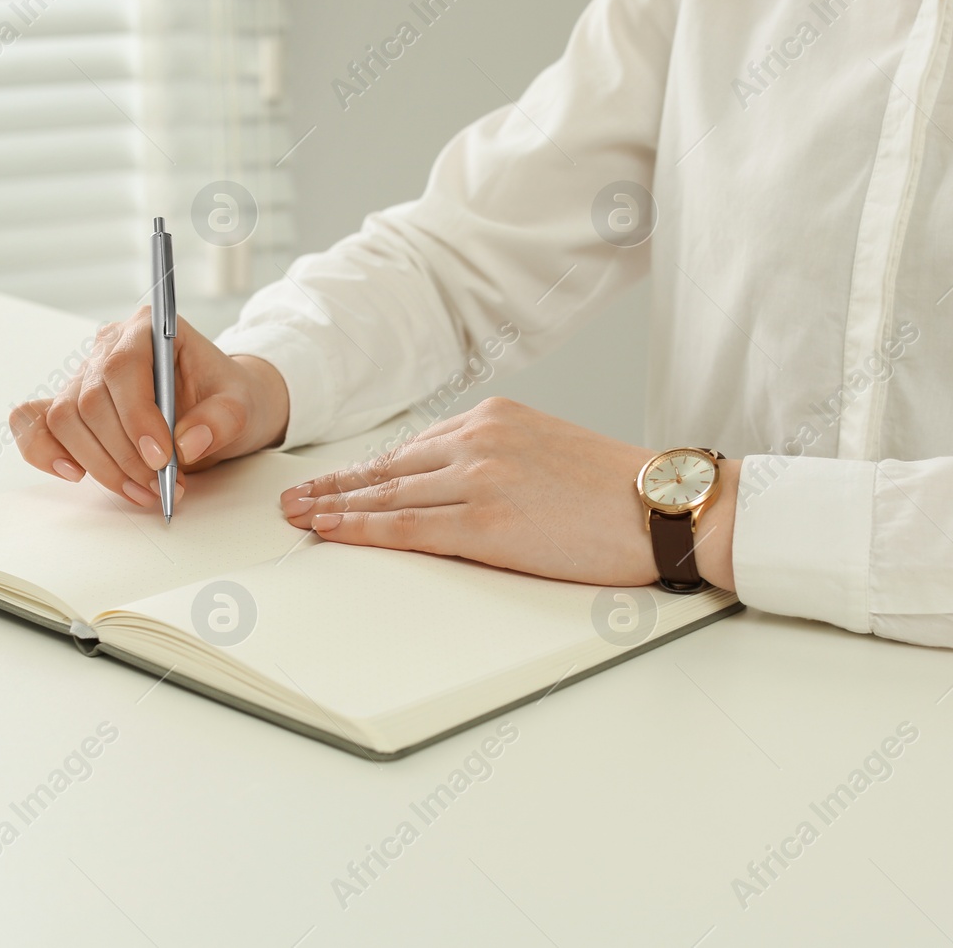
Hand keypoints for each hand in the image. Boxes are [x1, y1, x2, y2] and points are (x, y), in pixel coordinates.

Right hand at [10, 308, 289, 507]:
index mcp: (148, 329)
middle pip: (91, 400)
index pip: (123, 367)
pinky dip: (44, 450)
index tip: (161, 457)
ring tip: (142, 491)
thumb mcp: (243, 405)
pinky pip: (34, 423)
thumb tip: (187, 444)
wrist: (219, 406)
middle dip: (125, 454)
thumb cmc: (227, 396)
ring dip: (101, 465)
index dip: (136, 416)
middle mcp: (108, 347)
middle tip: (161, 486)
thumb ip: (221, 420)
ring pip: (64, 419)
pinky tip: (74, 473)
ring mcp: (83, 377)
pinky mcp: (69, 407)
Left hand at [279, 397, 739, 588]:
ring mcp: (478, 479)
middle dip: (334, 486)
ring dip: (334, 508)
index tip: (333, 481)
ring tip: (298, 519)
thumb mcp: (546, 448)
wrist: (660, 505)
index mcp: (493, 418)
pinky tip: (331, 534)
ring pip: (386, 497)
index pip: (411, 448)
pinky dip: (360, 531)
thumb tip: (451, 484)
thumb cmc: (615, 488)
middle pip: (386, 468)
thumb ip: (496, 456)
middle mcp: (478, 439)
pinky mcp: (484, 523)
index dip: (364, 470)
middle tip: (292, 499)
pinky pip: (404, 528)